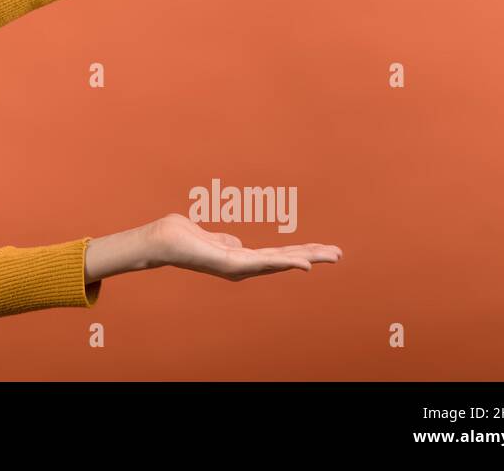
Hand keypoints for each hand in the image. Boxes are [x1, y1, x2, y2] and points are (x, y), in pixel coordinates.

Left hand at [141, 213, 342, 281]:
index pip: (276, 255)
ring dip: (308, 257)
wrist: (163, 240)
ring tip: (332, 255)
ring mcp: (240, 267)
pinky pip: (265, 262)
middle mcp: (243, 266)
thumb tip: (238, 243)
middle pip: (284, 259)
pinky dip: (287, 262)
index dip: (299, 253)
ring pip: (281, 261)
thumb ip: (227, 242)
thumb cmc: (182, 236)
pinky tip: (305, 263)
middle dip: (312, 255)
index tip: (321, 250)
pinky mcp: (233, 264)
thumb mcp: (212, 238)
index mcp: (240, 259)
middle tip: (339, 254)